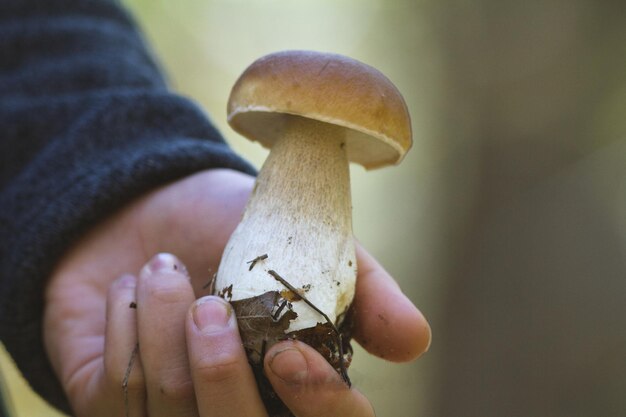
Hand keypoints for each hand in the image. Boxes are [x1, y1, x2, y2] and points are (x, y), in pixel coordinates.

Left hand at [43, 169, 430, 415]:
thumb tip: (415, 341)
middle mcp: (242, 407)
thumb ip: (363, 289)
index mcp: (298, 381)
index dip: (317, 405)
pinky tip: (129, 291)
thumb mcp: (310, 243)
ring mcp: (175, 415)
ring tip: (161, 267)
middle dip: (219, 373)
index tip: (286, 353)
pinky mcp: (114, 407)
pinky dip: (123, 322)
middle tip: (208, 302)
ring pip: (169, 411)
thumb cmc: (238, 228)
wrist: (153, 205)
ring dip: (162, 320)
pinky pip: (114, 393)